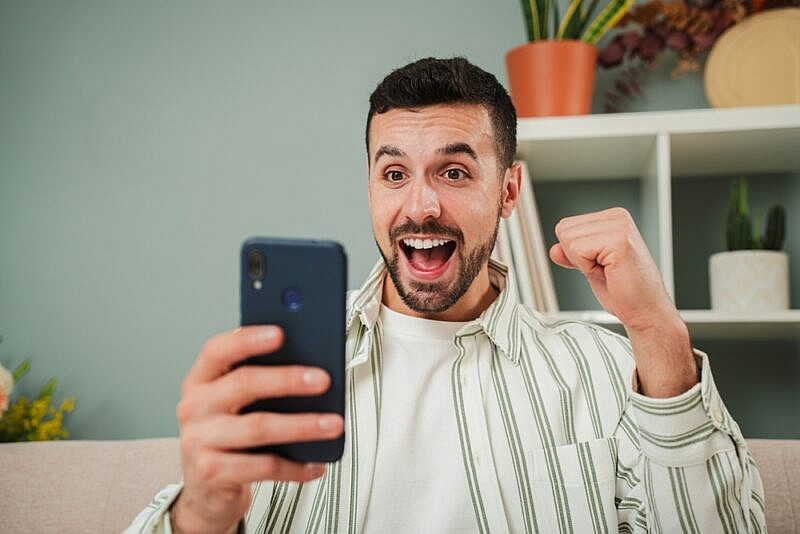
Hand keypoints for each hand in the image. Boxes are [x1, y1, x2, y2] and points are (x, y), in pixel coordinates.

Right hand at [170, 326, 344, 533]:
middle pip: (244, 384)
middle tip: (323, 380)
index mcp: (200, 381)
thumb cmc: (228, 436)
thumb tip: (310, 366)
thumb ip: (259, 381)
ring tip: (334, 424)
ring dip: (303, 425)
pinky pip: (264, 466)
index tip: (280, 333)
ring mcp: (200, 441)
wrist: (204, 491)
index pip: (217, 350)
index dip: (248, 339)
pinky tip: (316, 463)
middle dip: (288, 380)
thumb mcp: (233, 404)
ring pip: (259, 427)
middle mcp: (194, 408)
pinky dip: (296, 466)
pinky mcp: (212, 474)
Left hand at [549, 207, 695, 396]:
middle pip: (564, 230)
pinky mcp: (619, 241)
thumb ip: (571, 254)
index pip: (565, 226)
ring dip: (583, 264)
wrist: (646, 311)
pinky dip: (588, 268)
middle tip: (605, 270)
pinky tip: (610, 272)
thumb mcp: (590, 266)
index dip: (574, 253)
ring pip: (569, 240)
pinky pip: (578, 250)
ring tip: (608, 271)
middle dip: (577, 257)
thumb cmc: (624, 291)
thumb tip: (554, 250)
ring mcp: (620, 226)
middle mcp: (617, 217)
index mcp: (612, 218)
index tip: (599, 264)